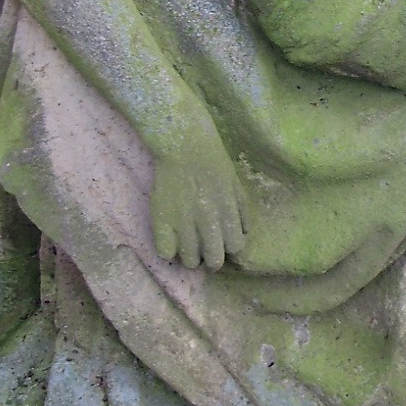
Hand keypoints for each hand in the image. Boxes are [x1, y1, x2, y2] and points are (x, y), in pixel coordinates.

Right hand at [149, 121, 244, 270]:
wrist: (184, 144)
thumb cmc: (212, 160)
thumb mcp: (235, 183)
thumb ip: (241, 210)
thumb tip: (243, 233)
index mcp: (228, 211)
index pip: (235, 247)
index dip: (229, 247)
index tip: (222, 242)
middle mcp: (207, 220)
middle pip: (214, 260)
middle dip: (212, 258)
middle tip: (205, 250)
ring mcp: (183, 221)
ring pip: (190, 261)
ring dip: (190, 257)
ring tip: (187, 245)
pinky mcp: (161, 219)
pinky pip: (165, 252)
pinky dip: (168, 250)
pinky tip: (170, 240)